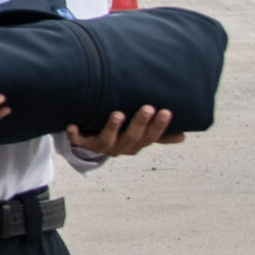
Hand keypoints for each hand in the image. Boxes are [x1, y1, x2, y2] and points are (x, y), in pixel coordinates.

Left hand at [66, 107, 185, 156]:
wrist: (90, 142)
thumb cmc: (119, 134)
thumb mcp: (139, 135)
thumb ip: (158, 135)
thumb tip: (182, 137)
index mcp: (135, 144)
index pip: (151, 137)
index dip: (159, 126)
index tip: (167, 111)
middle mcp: (119, 147)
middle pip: (132, 138)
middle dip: (140, 124)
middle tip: (148, 108)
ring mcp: (100, 146)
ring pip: (107, 140)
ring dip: (113, 128)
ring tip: (118, 114)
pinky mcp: (82, 142)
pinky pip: (77, 140)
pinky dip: (74, 134)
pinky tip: (72, 126)